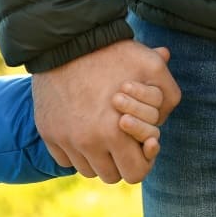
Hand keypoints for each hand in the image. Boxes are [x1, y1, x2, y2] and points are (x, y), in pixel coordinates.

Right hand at [33, 40, 180, 182]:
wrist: (66, 40)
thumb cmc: (113, 53)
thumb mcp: (151, 67)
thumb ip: (167, 94)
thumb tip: (165, 116)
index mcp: (116, 133)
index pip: (136, 173)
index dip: (143, 161)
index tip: (144, 144)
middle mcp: (88, 143)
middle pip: (111, 176)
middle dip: (122, 162)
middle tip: (126, 141)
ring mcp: (64, 139)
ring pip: (87, 170)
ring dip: (99, 158)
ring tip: (106, 133)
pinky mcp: (48, 132)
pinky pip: (65, 158)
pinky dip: (77, 151)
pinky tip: (86, 129)